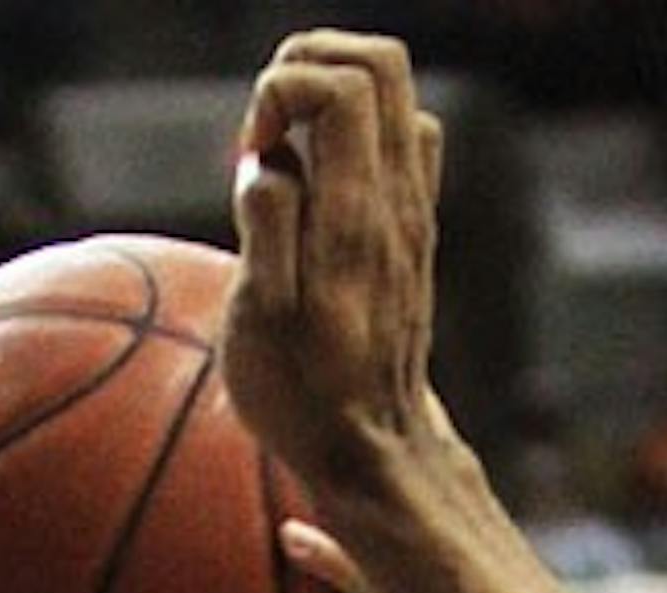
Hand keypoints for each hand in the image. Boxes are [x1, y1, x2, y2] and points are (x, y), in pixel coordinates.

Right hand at [226, 31, 441, 494]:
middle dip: (308, 66)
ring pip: (397, 97)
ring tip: (286, 150)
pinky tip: (315, 179)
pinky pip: (402, 142)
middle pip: (381, 65)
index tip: (252, 149)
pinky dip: (354, 133)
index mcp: (359, 219)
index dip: (283, 88)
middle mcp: (400, 206)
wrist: (373, 454)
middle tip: (267, 130)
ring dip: (331, 95)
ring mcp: (414, 216)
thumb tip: (266, 159)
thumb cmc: (303, 398)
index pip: (343, 85)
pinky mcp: (413, 234)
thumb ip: (265, 224)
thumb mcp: (262, 321)